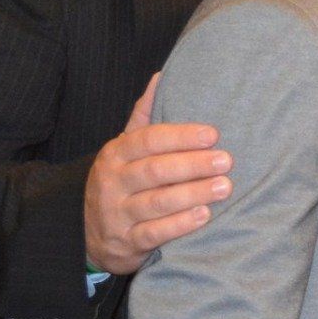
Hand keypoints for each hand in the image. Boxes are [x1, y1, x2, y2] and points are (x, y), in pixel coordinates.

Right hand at [82, 74, 230, 274]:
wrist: (89, 233)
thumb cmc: (122, 181)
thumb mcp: (125, 148)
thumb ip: (144, 117)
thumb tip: (161, 76)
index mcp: (116, 154)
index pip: (148, 140)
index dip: (181, 136)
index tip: (214, 134)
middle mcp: (113, 182)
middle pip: (155, 171)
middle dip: (193, 165)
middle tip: (227, 160)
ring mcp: (117, 214)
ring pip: (156, 203)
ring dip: (193, 194)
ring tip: (224, 186)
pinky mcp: (126, 242)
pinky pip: (154, 233)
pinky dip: (179, 225)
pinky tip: (204, 215)